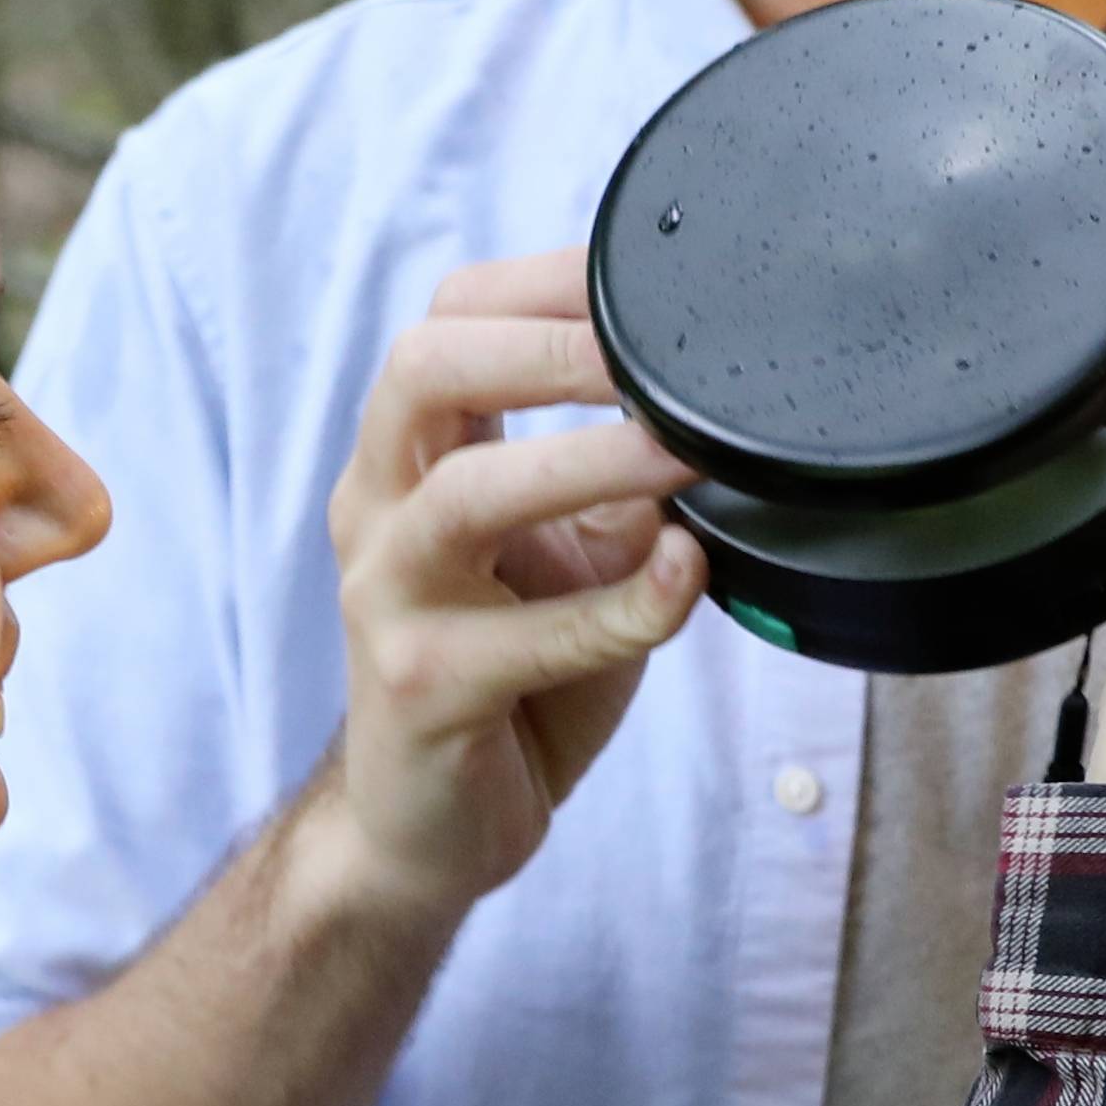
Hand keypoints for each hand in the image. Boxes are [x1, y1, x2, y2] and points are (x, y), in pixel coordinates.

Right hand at [312, 252, 708, 921]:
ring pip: (465, 494)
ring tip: (682, 449)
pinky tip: (686, 579)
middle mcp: (379, 508)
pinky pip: (532, 636)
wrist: (426, 827)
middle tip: (657, 353)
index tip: (650, 279)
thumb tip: (725, 412)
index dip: (545, 284)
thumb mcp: (578, 554)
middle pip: (424, 368)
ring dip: (583, 460)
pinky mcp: (423, 688)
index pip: (451, 319)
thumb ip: (625, 482)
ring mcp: (387, 597)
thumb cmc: (509, 679)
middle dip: (549, 345)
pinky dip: (624, 604)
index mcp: (410, 457)